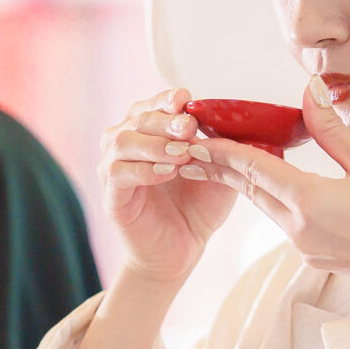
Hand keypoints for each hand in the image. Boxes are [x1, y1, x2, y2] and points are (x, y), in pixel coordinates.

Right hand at [100, 87, 236, 286]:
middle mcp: (125, 144)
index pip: (152, 104)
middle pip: (137, 118)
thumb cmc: (197, 205)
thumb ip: (222, 143)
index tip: (186, 100)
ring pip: (122, 141)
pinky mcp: (111, 196)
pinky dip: (144, 169)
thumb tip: (238, 118)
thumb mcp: (218, 168)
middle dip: (165, 120)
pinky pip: (119, 173)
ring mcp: (113, 168)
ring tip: (181, 153)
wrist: (181, 249)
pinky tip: (167, 172)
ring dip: (154, 144)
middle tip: (189, 128)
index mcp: (148, 132)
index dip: (166, 99)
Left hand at [203, 76, 349, 306]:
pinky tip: (270, 182)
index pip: (252, 168)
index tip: (195, 132)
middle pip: (250, 189)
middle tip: (190, 141)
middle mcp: (299, 228)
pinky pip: (285, 220)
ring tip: (216, 158)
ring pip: (266, 205)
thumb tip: (309, 91)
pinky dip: (272, 197)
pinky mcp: (318, 257)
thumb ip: (335, 130)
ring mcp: (307, 247)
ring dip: (243, 181)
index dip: (221, 148)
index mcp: (309, 202)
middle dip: (219, 164)